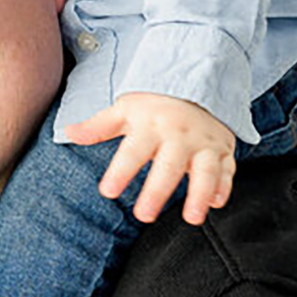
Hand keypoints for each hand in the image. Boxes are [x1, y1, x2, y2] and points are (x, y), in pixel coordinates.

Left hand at [65, 93, 234, 224]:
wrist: (196, 78)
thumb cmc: (155, 103)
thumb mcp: (125, 109)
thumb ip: (98, 126)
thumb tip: (68, 133)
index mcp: (150, 126)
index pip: (132, 152)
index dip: (120, 171)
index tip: (107, 191)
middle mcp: (178, 136)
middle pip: (168, 166)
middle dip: (157, 191)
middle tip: (143, 216)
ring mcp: (204, 143)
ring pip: (205, 170)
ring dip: (199, 194)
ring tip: (192, 218)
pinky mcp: (223, 149)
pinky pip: (227, 169)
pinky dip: (224, 186)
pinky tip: (216, 204)